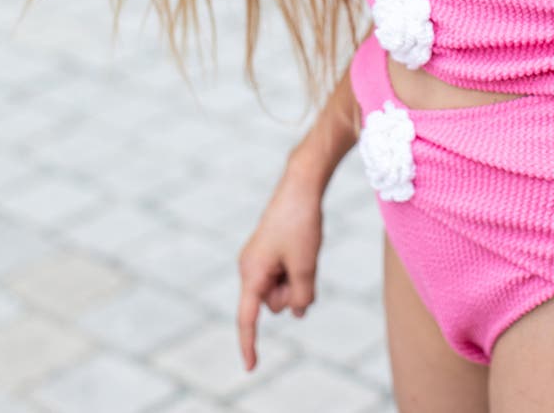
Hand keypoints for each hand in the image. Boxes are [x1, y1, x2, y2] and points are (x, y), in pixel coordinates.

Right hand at [236, 161, 323, 369]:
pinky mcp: (270, 251)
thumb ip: (301, 296)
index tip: (251, 368)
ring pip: (282, 290)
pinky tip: (304, 248)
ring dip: (297, 280)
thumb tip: (299, 313)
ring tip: (304, 250)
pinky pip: (285, 275)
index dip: (250, 344)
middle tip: (303, 264)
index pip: (248, 317)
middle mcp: (250, 267)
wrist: (301, 185)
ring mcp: (260, 259)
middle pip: (274, 304)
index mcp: (251, 272)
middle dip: (291, 294)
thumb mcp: (305, 265)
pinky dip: (297, 271)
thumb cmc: (301, 223)